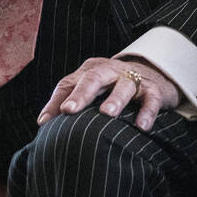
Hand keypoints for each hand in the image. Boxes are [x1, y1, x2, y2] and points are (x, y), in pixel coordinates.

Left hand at [37, 57, 178, 131]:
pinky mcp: (153, 89)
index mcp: (91, 70)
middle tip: (69, 110)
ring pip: (124, 85)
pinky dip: (147, 111)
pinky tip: (142, 126)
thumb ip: (67, 100)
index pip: (70, 82)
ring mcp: (133, 78)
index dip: (57, 100)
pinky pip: (151, 99)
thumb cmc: (113, 86)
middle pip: (94, 77)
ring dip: (115, 99)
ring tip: (107, 113)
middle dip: (81, 93)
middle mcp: (111, 70)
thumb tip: (43, 122)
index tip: (47, 120)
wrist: (154, 74)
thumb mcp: (91, 89)